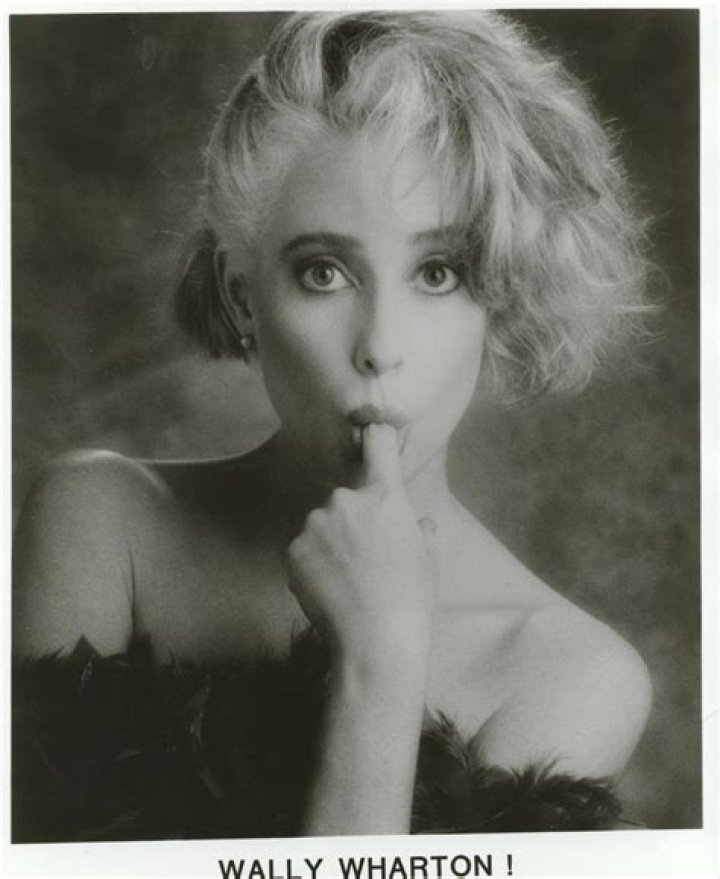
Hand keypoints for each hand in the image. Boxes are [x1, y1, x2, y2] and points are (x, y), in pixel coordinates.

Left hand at [287, 424, 437, 677]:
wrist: (375, 640)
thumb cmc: (411, 599)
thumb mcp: (428, 558)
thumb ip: (419, 530)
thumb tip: (418, 523)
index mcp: (384, 496)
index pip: (377, 444)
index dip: (374, 435)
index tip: (369, 428)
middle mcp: (345, 500)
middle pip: (345, 499)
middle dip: (352, 520)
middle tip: (366, 558)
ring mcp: (315, 524)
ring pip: (322, 525)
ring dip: (330, 542)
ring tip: (347, 580)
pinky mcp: (292, 549)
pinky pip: (303, 549)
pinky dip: (312, 564)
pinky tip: (328, 588)